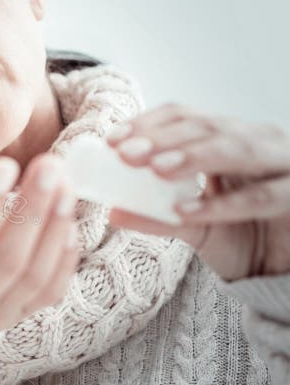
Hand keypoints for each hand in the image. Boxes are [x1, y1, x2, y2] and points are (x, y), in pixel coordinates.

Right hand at [0, 155, 79, 343]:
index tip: (3, 167)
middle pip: (7, 260)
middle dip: (32, 209)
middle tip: (50, 165)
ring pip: (35, 275)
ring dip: (55, 227)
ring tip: (65, 185)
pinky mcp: (19, 318)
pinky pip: (50, 292)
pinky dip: (65, 257)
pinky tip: (69, 221)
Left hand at [105, 103, 289, 280]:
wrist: (283, 268)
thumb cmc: (240, 234)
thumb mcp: (191, 224)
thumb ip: (157, 216)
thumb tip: (113, 212)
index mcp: (226, 137)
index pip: (184, 116)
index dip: (148, 124)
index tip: (112, 140)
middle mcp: (257, 141)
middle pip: (208, 128)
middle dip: (165, 139)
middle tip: (127, 153)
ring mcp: (283, 163)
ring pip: (238, 150)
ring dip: (195, 157)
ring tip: (157, 169)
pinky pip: (261, 196)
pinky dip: (223, 203)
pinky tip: (187, 210)